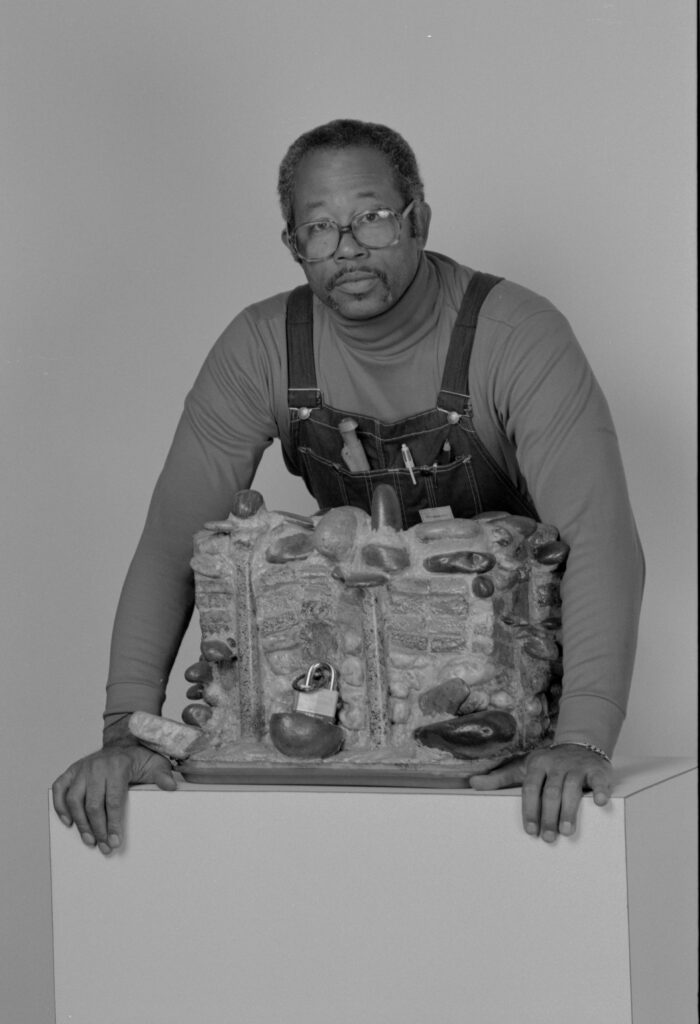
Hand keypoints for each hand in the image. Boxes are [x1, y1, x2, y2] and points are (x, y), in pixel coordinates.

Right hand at [52, 743, 176, 854]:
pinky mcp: (72, 770)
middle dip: (98, 829)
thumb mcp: (156, 764)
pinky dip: (59, 805)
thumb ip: (162, 775)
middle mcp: (97, 766)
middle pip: (93, 804)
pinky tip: (67, 822)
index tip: (115, 841)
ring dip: (80, 823)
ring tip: (89, 841)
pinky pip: (59, 788)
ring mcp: (82, 768)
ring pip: (74, 799)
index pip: (113, 800)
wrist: (124, 742)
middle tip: (104, 847)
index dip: (113, 823)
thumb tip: (171, 786)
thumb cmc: (139, 758)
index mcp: (118, 766)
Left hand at [469, 744, 611, 841]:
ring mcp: (577, 767)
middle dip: (549, 815)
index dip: (529, 809)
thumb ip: (500, 779)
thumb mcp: (523, 768)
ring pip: (572, 788)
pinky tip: (601, 803)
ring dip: (569, 810)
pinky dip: (601, 790)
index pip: (530, 788)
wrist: (580, 744)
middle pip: (551, 791)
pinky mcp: (596, 770)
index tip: (530, 830)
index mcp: (537, 765)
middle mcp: (556, 765)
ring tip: (567, 831)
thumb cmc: (549, 764)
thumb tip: (473, 784)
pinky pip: (599, 780)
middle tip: (548, 837)